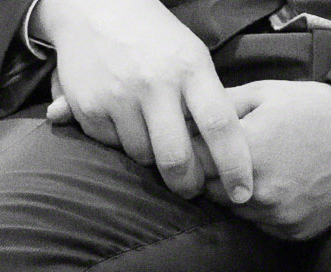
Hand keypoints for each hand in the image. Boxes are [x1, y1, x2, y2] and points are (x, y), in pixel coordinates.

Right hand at [37, 0, 250, 202]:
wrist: (94, 9)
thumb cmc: (154, 38)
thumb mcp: (190, 55)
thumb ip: (205, 98)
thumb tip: (222, 153)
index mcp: (190, 67)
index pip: (220, 125)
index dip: (234, 165)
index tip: (242, 193)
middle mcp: (155, 83)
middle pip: (177, 157)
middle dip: (187, 184)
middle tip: (191, 189)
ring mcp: (119, 96)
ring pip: (143, 156)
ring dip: (150, 156)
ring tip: (150, 132)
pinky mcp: (88, 108)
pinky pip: (111, 146)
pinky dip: (119, 141)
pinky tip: (120, 116)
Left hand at [202, 81, 330, 239]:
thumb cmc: (315, 110)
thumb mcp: (267, 93)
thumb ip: (223, 106)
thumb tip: (185, 116)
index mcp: (248, 151)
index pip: (193, 163)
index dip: (192, 154)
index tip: (197, 147)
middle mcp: (257, 189)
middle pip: (208, 192)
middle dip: (212, 176)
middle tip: (230, 160)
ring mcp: (275, 214)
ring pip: (233, 211)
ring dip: (236, 196)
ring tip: (259, 172)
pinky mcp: (291, 231)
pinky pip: (260, 225)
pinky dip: (262, 210)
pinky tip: (279, 188)